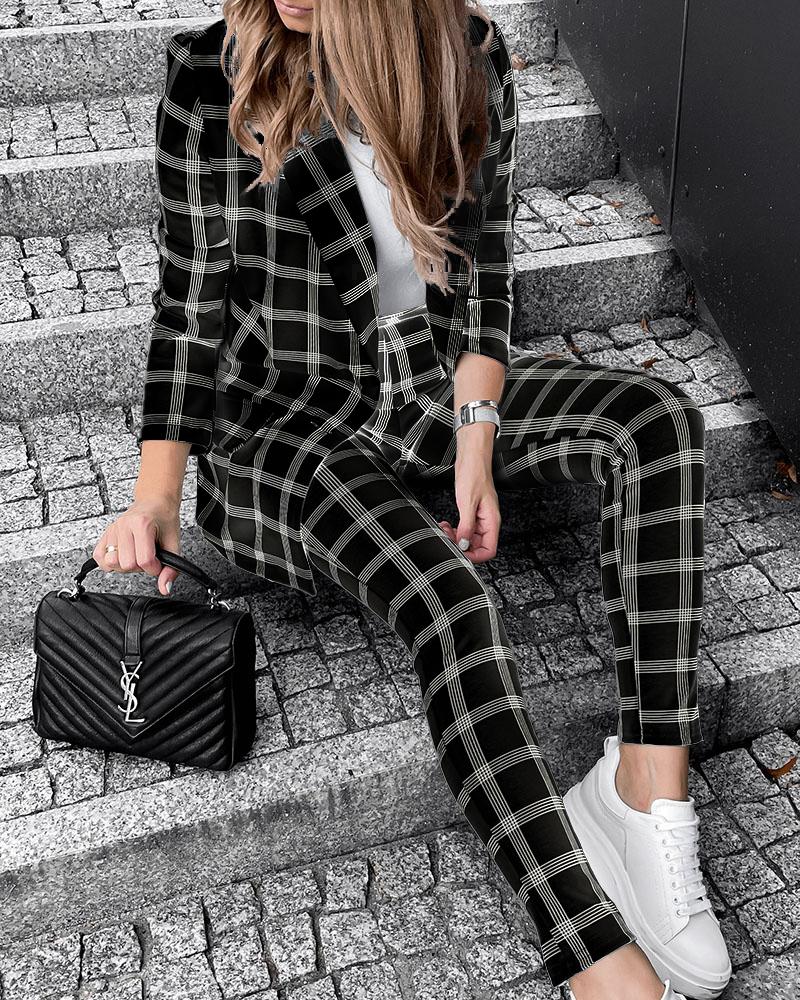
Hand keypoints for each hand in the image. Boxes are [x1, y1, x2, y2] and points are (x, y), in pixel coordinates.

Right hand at [93, 497, 181, 595]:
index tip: (159, 563)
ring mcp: (112, 530)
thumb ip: (172, 568)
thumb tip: (165, 588)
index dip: (154, 568)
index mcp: (142, 524)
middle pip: (126, 564)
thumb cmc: (164, 519)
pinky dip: (110, 563)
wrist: (155, 502)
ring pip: (112, 563)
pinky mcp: (105, 534)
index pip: (144, 560)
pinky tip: (123, 556)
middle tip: (148, 557)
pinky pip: (99, 557)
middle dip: (140, 567)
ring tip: (136, 556)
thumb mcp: (174, 542)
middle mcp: (124, 526)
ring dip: (126, 565)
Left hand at [438, 441, 500, 562]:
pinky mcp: (472, 512)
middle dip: (461, 545)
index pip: (489, 550)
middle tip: (448, 538)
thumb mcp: (467, 502)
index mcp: (492, 521)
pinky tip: (447, 525)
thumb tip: (464, 544)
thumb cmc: (474, 474)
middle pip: (477, 546)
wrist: (472, 458)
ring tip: (445, 530)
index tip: (460, 553)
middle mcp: (488, 521)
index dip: (474, 556)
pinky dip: (456, 530)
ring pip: (469, 538)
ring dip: (457, 538)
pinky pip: (465, 528)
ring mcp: (480, 517)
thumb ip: (467, 526)